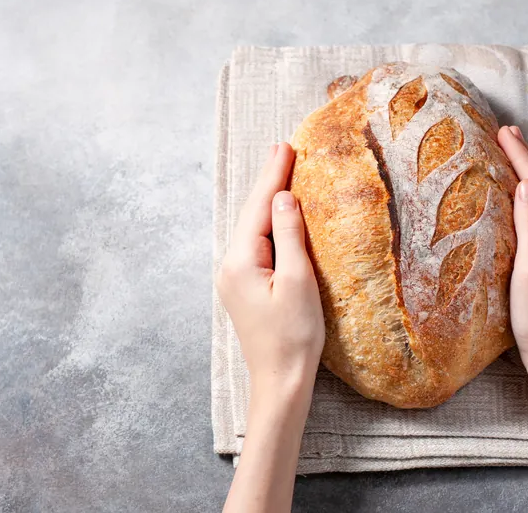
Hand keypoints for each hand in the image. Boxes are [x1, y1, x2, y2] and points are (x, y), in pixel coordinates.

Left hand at [216, 142, 324, 396]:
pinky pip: (256, 246)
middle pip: (251, 215)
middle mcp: (229, 266)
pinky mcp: (244, 288)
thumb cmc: (294, 336)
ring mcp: (234, 279)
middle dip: (268, 182)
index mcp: (240, 262)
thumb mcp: (298, 280)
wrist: (280, 381)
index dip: (274, 175)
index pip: (259, 208)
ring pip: (252, 229)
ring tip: (281, 172)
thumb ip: (289, 235)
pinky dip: (268, 225)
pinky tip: (276, 215)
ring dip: (267, 202)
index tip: (286, 145)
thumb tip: (283, 197)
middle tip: (283, 148)